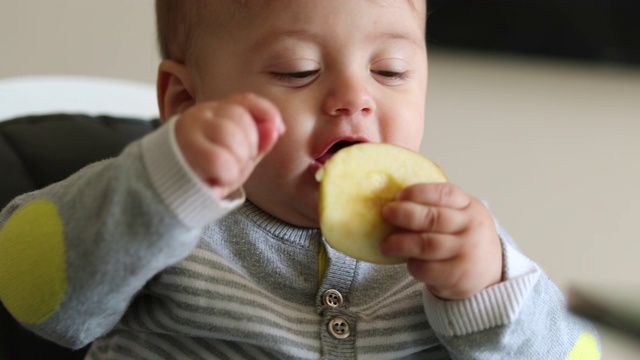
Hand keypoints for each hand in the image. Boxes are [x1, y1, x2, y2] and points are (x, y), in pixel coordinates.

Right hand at [174, 93, 284, 198]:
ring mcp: (189, 129)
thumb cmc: (206, 174)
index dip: (267, 112)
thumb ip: (259, 143)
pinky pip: (220, 160)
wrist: (168, 192)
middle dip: (249, 148)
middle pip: (242, 120)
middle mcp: (200, 114)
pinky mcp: (182, 148)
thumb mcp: (238, 158)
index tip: (280, 129)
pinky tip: (215, 179)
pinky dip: (225, 175)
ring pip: (231, 138)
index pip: (245, 100)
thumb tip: (276, 129)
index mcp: (215, 112)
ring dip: (236, 164)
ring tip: (223, 173)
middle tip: (234, 165)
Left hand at [380, 183, 502, 299]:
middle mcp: (472, 228)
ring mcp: (467, 253)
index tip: (399, 195)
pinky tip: (409, 262)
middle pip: (433, 218)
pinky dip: (412, 265)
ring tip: (386, 245)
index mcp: (470, 207)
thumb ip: (435, 208)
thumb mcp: (460, 217)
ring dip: (400, 243)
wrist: (490, 274)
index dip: (418, 192)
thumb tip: (393, 202)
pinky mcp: (458, 276)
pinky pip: (426, 268)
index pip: (444, 194)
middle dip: (404, 215)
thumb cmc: (464, 239)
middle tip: (386, 214)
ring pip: (426, 245)